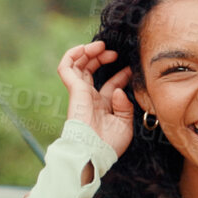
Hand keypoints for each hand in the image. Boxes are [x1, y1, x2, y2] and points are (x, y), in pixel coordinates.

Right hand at [58, 41, 133, 156]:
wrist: (94, 151)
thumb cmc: (109, 143)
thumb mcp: (125, 124)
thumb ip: (125, 106)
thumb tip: (118, 90)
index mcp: (102, 105)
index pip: (110, 84)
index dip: (120, 74)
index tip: (131, 68)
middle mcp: (91, 97)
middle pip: (92, 71)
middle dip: (102, 58)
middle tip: (114, 52)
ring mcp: (81, 93)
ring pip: (78, 65)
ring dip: (88, 52)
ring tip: (101, 46)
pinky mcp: (74, 90)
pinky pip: (66, 67)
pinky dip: (72, 54)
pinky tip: (85, 48)